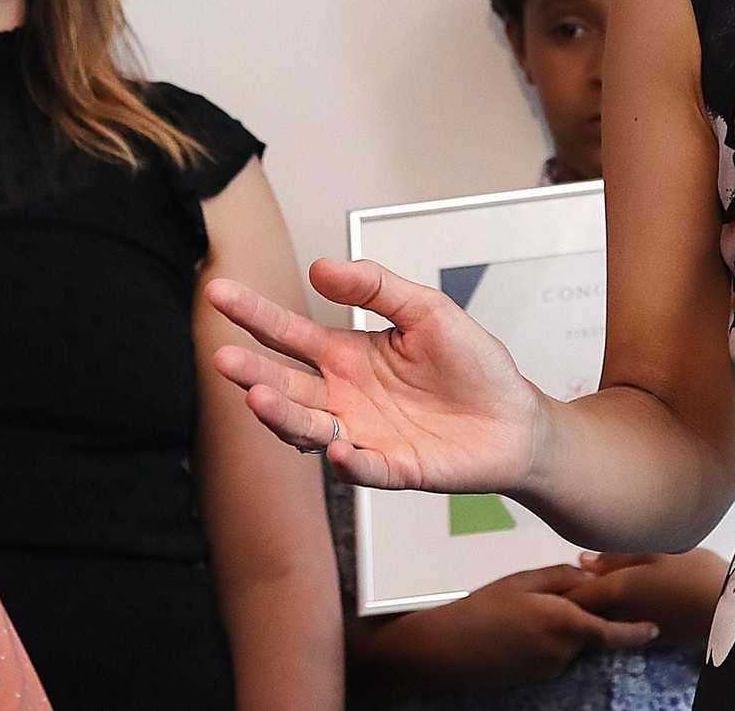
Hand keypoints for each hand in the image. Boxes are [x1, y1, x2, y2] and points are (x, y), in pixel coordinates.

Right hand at [207, 257, 545, 493]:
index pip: (289, 334)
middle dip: (253, 374)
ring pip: (312, 430)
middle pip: (287, 385)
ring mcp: (365, 434)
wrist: (515, 417)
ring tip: (260, 399)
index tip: (219, 294)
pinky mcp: (396, 468)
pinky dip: (351, 463)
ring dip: (285, 417)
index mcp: (347, 355)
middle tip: (225, 359)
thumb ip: (376, 287)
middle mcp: (345, 397)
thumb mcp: (426, 309)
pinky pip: (366, 468)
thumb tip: (322, 266)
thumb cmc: (471, 362)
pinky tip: (340, 449)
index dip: (254, 315)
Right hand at [359, 564, 659, 691]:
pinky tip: (519, 628)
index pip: (612, 631)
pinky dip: (546, 640)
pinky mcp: (537, 677)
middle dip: (581, 615)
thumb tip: (589, 578)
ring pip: (570, 642)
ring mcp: (550, 668)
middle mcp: (563, 650)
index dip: (636, 631)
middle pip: (589, 632)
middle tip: (547, 596)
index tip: (653, 628)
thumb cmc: (483, 608)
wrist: (450, 648)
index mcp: (564, 622)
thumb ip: (561, 578)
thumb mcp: (523, 581)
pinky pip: (554, 654)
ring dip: (561, 626)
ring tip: (523, 612)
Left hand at [566, 549, 728, 647]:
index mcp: (617, 589)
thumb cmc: (694, 572)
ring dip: (589, 607)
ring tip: (582, 589)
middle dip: (569, 598)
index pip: (573, 595)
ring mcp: (634, 627)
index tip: (547, 580)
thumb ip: (616, 557)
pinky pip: (618, 624)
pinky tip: (613, 601)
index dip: (557, 588)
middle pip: (584, 610)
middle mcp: (620, 614)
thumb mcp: (656, 552)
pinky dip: (609, 614)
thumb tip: (582, 561)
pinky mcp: (649, 636)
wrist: (728, 608)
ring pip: (600, 618)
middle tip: (558, 584)